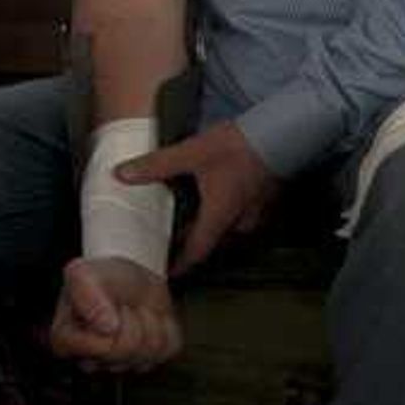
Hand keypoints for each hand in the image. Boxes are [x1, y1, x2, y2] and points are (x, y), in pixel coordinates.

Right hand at [46, 256, 182, 373]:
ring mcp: (124, 363)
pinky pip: (169, 347)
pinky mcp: (151, 359)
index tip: (106, 302)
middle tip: (122, 304)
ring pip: (151, 349)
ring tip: (134, 310)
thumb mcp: (84, 273)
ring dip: (149, 320)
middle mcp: (93, 360)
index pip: (101, 347)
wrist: (129, 278)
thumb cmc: (102, 278)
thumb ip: (86, 295)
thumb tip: (105, 327)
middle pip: (127, 349)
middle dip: (131, 317)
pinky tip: (148, 318)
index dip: (112, 319)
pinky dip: (166, 325)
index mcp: (67, 342)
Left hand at [116, 120, 279, 272]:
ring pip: (230, 227)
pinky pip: (244, 214)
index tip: (167, 272)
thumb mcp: (192, 153)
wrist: (282, 133)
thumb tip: (122, 174)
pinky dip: (229, 211)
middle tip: (175, 235)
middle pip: (213, 240)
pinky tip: (222, 194)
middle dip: (194, 240)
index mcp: (219, 217)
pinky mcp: (268, 199)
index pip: (196, 252)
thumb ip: (156, 165)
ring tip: (196, 212)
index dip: (180, 264)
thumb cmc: (240, 147)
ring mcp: (258, 211)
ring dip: (213, 224)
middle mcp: (240, 221)